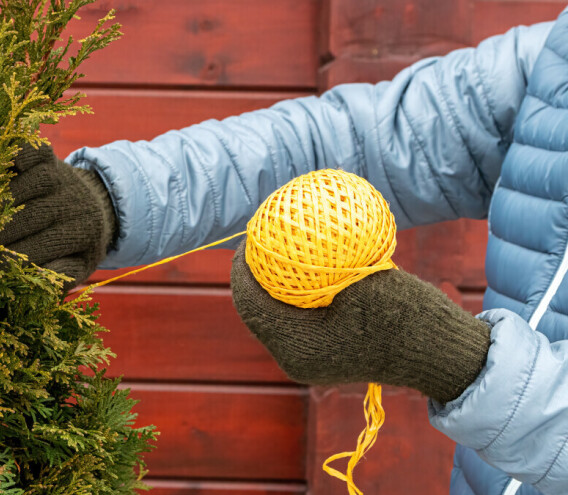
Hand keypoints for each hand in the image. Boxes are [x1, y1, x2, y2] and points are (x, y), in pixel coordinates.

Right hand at [0, 144, 116, 288]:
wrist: (95, 204)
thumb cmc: (75, 245)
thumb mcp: (75, 267)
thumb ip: (55, 276)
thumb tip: (25, 286)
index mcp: (85, 232)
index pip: (45, 246)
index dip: (14, 259)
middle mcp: (77, 201)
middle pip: (34, 215)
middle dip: (1, 233)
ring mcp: (63, 176)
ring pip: (33, 183)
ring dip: (2, 200)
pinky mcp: (49, 157)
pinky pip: (33, 151)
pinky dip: (16, 155)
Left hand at [230, 240, 490, 403]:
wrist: (440, 352)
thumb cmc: (406, 315)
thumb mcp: (363, 280)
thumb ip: (322, 265)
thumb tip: (289, 233)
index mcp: (296, 346)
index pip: (250, 302)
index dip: (243, 267)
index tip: (251, 235)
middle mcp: (294, 358)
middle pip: (255, 310)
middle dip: (253, 274)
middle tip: (261, 239)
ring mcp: (306, 358)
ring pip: (272, 314)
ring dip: (270, 284)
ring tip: (277, 250)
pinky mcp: (319, 352)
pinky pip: (292, 318)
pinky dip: (291, 294)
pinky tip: (300, 269)